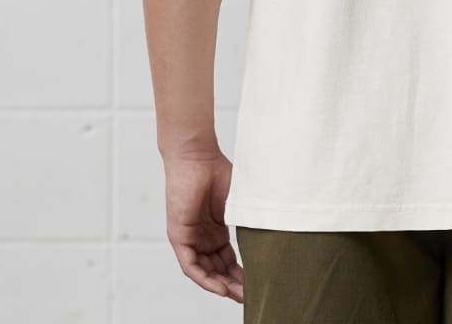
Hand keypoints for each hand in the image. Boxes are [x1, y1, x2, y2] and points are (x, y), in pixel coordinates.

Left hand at [163, 148, 244, 302]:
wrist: (197, 156)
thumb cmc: (218, 171)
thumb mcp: (240, 202)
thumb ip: (250, 219)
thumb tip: (272, 236)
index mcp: (217, 230)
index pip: (229, 260)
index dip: (242, 273)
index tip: (257, 282)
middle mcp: (203, 237)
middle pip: (218, 269)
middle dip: (233, 285)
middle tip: (250, 295)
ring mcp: (191, 238)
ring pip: (205, 271)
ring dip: (221, 285)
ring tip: (238, 294)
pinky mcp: (179, 237)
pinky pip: (191, 266)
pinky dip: (205, 278)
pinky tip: (220, 287)